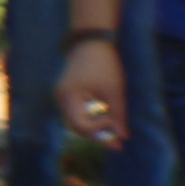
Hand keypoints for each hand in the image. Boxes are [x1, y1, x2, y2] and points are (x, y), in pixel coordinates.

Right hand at [58, 35, 127, 150]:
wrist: (92, 41)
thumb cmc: (103, 64)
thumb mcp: (115, 91)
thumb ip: (118, 115)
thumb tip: (123, 137)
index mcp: (68, 98)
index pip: (81, 125)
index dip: (100, 130)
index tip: (116, 124)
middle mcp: (61, 100)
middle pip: (77, 127)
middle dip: (98, 135)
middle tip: (118, 144)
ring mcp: (62, 97)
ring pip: (77, 121)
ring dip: (95, 129)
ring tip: (113, 134)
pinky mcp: (68, 94)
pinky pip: (78, 113)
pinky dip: (92, 118)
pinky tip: (105, 121)